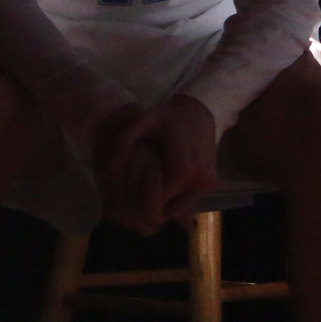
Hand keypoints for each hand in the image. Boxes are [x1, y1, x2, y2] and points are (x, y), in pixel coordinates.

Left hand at [94, 95, 218, 233]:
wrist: (200, 111)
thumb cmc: (169, 117)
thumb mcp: (143, 121)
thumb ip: (125, 142)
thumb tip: (109, 167)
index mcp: (183, 168)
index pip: (158, 203)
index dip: (139, 207)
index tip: (123, 206)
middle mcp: (199, 179)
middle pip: (169, 210)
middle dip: (149, 209)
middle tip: (131, 205)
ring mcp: (207, 182)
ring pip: (179, 209)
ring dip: (162, 206)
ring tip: (144, 194)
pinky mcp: (211, 183)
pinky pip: (188, 201)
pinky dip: (173, 199)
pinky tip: (161, 186)